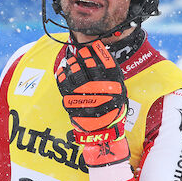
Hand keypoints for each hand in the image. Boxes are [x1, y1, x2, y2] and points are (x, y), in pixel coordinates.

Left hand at [56, 40, 129, 166]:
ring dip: (72, 65)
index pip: (106, 64)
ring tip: (71, 61)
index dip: (98, 53)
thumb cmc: (112, 108)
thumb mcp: (119, 91)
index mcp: (115, 87)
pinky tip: (62, 71)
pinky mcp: (73, 105)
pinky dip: (62, 77)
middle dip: (83, 58)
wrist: (105, 132)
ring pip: (76, 76)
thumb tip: (101, 52)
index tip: (92, 47)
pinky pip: (64, 87)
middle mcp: (101, 92)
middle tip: (80, 53)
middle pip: (89, 69)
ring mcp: (86, 99)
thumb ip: (112, 75)